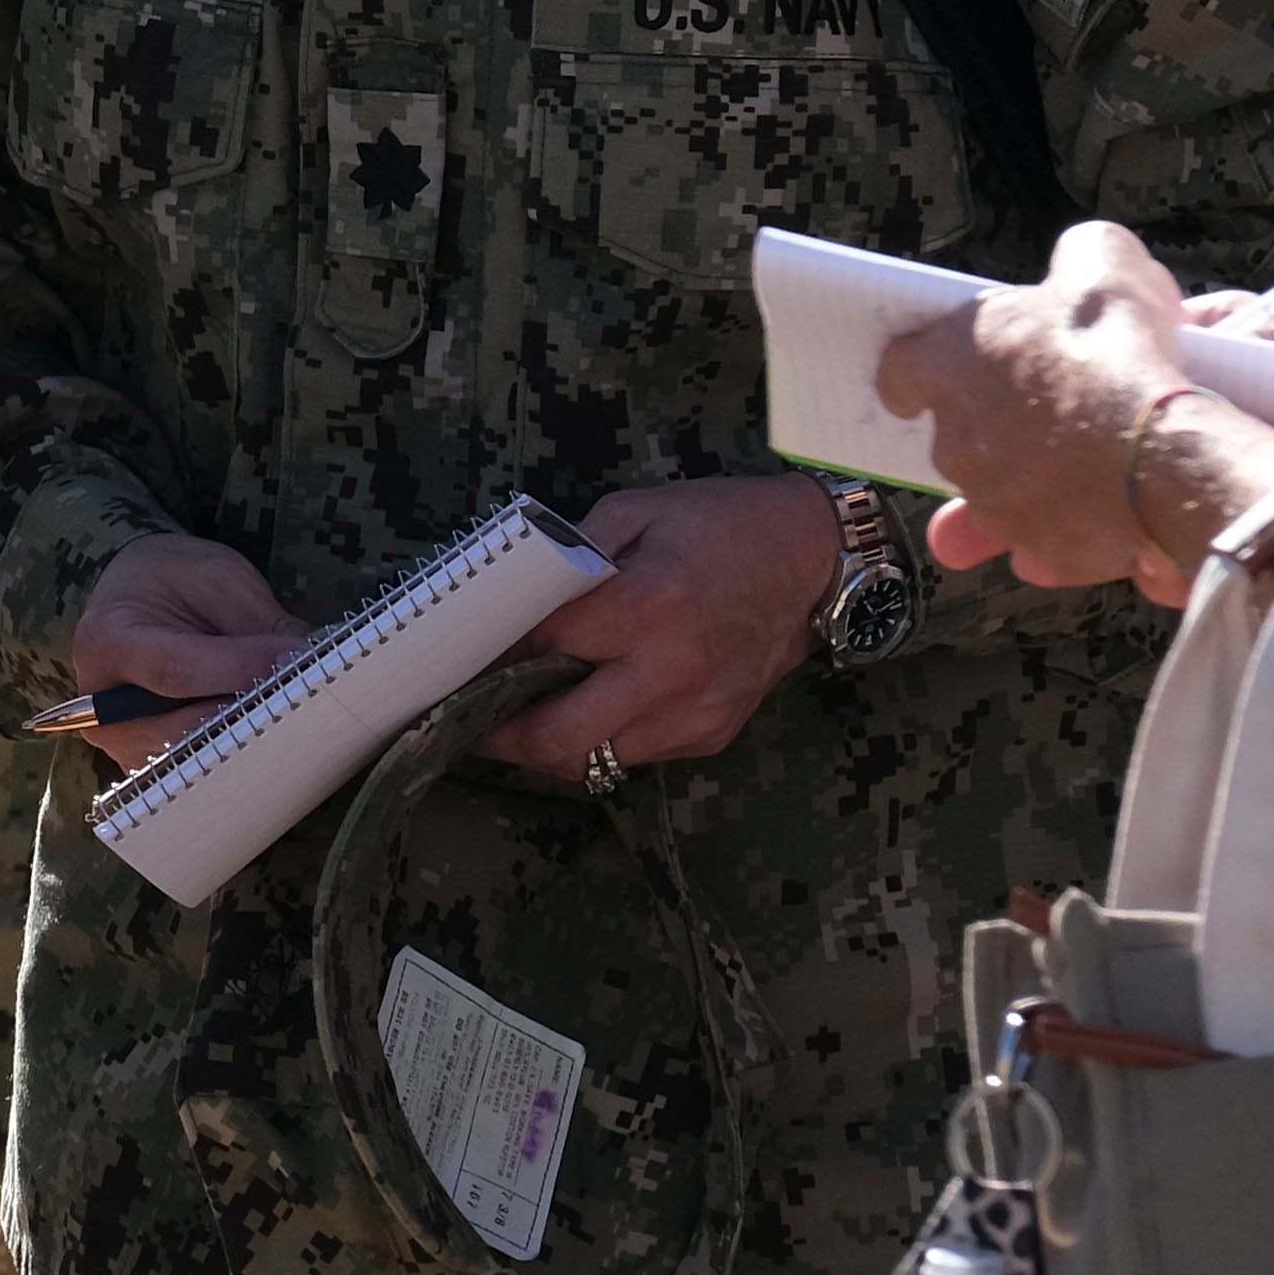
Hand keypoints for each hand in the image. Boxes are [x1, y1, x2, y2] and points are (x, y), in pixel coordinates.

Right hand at [62, 534, 314, 775]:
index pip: (177, 670)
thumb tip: (313, 663)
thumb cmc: (174, 583)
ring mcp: (121, 745)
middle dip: (254, 712)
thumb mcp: (217, 579)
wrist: (138, 600)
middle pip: (186, 727)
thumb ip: (259, 622)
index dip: (243, 668)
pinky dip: (241, 753)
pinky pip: (201, 773)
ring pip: (198, 759)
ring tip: (293, 710)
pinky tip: (269, 728)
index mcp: (106, 641)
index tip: (302, 656)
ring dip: (251, 738)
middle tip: (311, 693)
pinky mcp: (146, 767)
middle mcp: (101, 706)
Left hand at [485, 476, 844, 778]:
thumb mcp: (632, 513)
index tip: (459, 659)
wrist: (814, 562)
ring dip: (548, 743)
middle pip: (555, 738)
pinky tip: (589, 704)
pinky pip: (634, 755)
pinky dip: (600, 738)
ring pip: (592, 761)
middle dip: (499, 735)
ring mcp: (695, 713)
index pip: (539, 650)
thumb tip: (504, 599)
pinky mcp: (712, 735)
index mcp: (647, 606)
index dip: (490, 656)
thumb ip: (565, 557)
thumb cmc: (718, 526)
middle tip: (470, 715)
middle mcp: (671, 672)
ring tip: (524, 710)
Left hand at [886, 219, 1273, 602]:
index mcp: (949, 361)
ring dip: (1039, 495)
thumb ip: (1079, 259)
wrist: (1159, 444)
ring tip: (1091, 488)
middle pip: (960, 440)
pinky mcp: (1041, 546)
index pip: (902, 368)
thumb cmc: (1118, 345)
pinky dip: (1082, 541)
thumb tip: (1082, 266)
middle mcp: (955, 438)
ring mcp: (993, 500)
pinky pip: (1054, 545)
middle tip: (1053, 426)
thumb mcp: (1101, 263)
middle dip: (999, 437)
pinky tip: (1120, 535)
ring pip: (1006, 501)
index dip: (917, 375)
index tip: (922, 385)